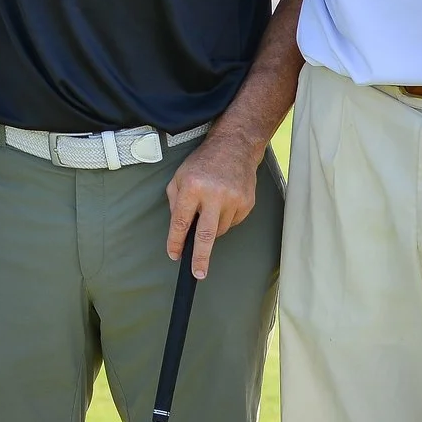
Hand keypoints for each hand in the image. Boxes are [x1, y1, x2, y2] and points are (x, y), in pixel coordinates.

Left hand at [165, 128, 262, 279]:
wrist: (234, 147)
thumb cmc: (202, 162)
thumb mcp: (179, 177)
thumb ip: (175, 203)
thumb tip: (178, 231)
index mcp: (192, 186)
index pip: (181, 222)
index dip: (176, 242)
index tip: (174, 255)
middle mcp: (213, 194)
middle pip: (206, 235)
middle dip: (200, 258)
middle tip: (197, 274)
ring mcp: (233, 199)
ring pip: (219, 230)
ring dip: (211, 228)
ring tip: (211, 208)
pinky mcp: (247, 203)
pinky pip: (232, 222)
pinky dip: (224, 219)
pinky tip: (223, 202)